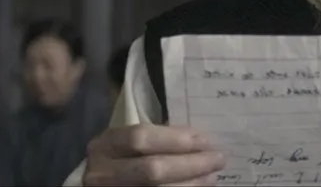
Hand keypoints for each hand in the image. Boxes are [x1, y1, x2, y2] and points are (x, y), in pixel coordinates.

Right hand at [82, 124, 224, 185]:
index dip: (175, 139)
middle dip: (191, 164)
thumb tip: (196, 139)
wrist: (102, 183)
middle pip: (153, 169)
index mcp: (105, 146)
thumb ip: (155, 139)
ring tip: (212, 176)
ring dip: (192, 184)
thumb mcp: (127, 144)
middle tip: (217, 159)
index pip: (140, 138)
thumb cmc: (120, 158)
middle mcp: (103, 172)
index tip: (203, 139)